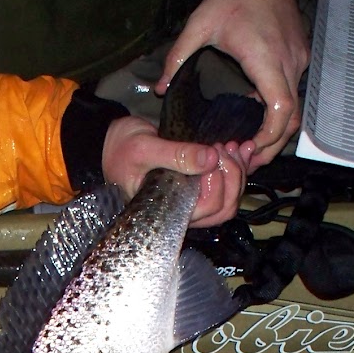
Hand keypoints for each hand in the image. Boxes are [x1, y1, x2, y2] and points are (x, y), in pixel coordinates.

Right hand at [101, 115, 244, 227]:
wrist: (111, 143)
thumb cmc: (121, 150)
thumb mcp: (144, 148)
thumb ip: (176, 154)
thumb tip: (210, 159)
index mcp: (170, 209)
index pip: (208, 208)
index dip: (218, 182)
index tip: (211, 151)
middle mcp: (185, 208)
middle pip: (225, 208)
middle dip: (233, 176)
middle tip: (224, 147)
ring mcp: (193, 198)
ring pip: (230, 199)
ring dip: (238, 171)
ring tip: (233, 145)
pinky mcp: (199, 185)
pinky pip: (227, 185)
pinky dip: (240, 166)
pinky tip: (242, 147)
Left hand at [155, 0, 310, 172]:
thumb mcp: (199, 25)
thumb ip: (178, 58)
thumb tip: (160, 90)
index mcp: (265, 58)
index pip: (281, 109)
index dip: (268, 137)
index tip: (248, 149)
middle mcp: (288, 62)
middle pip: (291, 118)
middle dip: (271, 145)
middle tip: (246, 162)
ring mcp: (298, 60)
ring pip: (295, 108)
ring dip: (275, 131)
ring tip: (250, 147)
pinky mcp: (299, 57)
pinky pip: (292, 93)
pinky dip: (278, 111)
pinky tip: (254, 118)